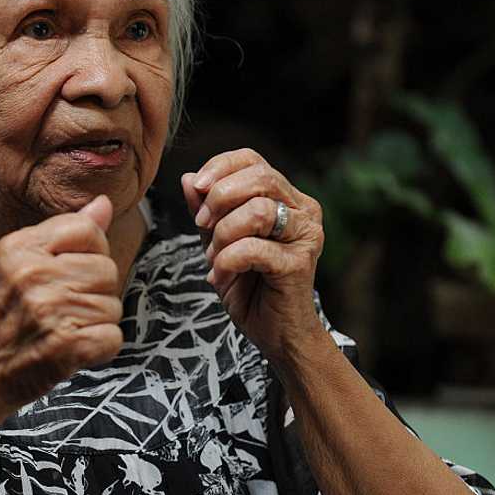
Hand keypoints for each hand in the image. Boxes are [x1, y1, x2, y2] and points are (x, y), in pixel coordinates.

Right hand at [0, 195, 122, 414]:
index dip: (90, 253)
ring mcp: (49, 311)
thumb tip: (104, 203)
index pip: (87, 229)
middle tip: (61, 309)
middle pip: (107, 269)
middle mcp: (32, 274)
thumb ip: (64, 232)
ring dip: (96, 323)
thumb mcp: (18, 263)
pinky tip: (72, 349)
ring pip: (112, 305)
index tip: (69, 273)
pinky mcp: (66, 347)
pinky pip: (114, 337)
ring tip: (62, 329)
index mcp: (19, 247)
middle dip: (94, 292)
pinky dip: (100, 349)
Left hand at [182, 149, 325, 360]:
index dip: (220, 168)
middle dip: (219, 199)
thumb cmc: (251, 287)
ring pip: (256, 211)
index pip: (252, 159)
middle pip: (259, 177)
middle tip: (202, 226)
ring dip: (222, 235)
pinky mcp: (299, 263)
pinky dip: (226, 261)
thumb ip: (207, 210)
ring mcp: (306, 236)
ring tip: (214, 257)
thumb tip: (188, 178)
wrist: (276, 334)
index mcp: (287, 197)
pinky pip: (252, 248)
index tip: (198, 190)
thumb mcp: (219, 242)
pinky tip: (220, 277)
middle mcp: (304, 210)